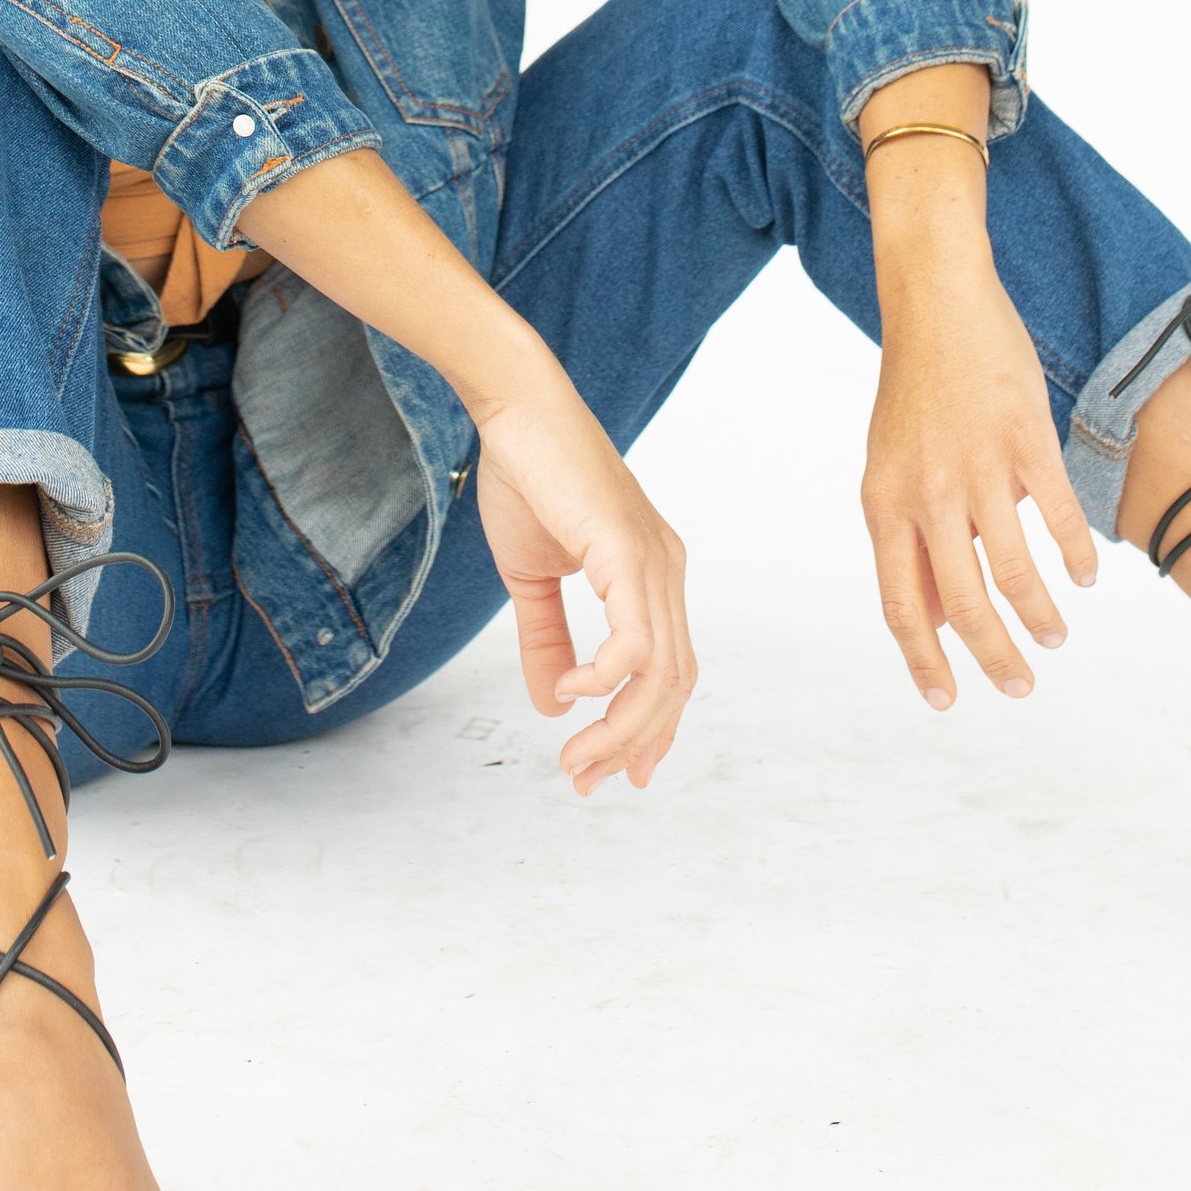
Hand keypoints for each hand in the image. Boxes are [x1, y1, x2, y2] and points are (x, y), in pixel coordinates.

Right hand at [470, 367, 696, 795]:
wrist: (517, 410)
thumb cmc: (527, 478)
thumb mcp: (531, 575)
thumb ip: (545, 637)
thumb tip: (553, 703)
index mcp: (651, 575)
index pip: (669, 671)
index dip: (646, 728)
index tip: (613, 773)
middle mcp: (666, 571)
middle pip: (672, 685)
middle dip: (632, 743)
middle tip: (585, 780)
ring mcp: (654, 561)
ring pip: (659, 673)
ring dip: (618, 727)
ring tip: (575, 757)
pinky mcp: (628, 552)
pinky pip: (635, 638)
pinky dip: (607, 677)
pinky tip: (571, 691)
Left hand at [860, 245, 1097, 705]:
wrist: (935, 302)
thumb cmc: (914, 392)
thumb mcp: (888, 468)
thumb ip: (910, 538)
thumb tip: (930, 615)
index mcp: (884, 503)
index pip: (902, 603)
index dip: (924, 660)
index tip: (945, 701)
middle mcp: (927, 492)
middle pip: (964, 602)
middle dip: (993, 657)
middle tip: (1019, 688)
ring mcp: (978, 466)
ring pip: (1014, 569)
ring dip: (1038, 615)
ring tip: (1053, 638)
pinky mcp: (1025, 439)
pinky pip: (1057, 516)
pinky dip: (1074, 556)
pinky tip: (1084, 578)